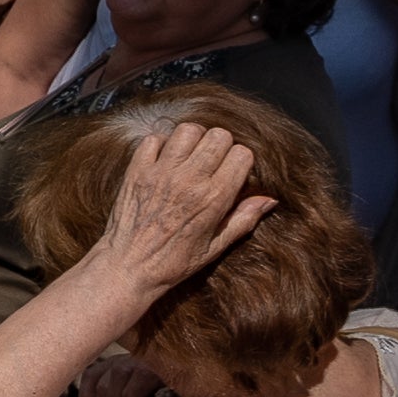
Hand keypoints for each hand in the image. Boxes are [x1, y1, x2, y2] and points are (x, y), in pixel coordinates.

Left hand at [88, 114, 275, 297]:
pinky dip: (161, 143)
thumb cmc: (173, 262)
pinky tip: (165, 160)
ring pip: (188, 130)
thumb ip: (244, 219)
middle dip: (221, 145)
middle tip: (213, 162)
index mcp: (213, 198)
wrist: (127, 266)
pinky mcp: (137, 170)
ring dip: (194, 139)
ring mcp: (161, 173)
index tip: (233, 172)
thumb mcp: (215, 247)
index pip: (242, 154)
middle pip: (219, 135)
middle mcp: (189, 180)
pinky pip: (153, 138)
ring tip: (191, 156)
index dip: (241, 161)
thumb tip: (269, 200)